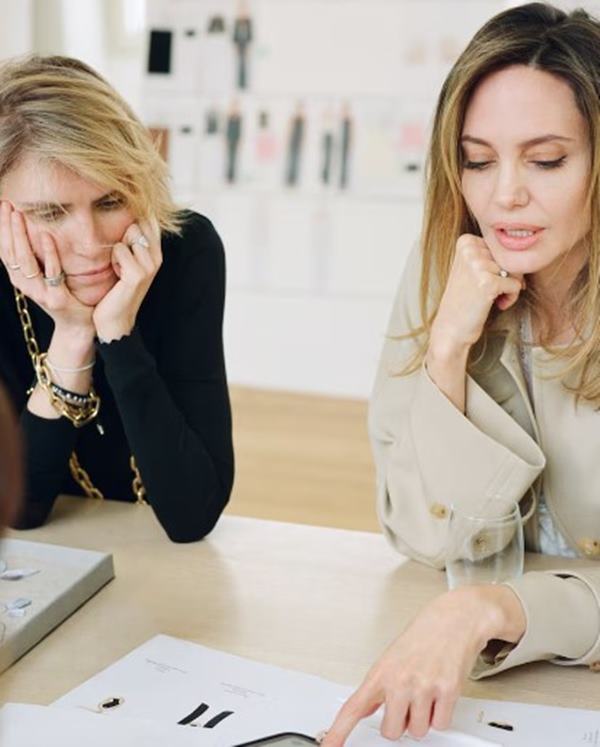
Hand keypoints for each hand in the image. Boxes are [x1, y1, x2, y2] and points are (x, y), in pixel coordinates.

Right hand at [0, 201, 93, 336]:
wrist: (79, 325)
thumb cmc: (63, 296)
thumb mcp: (44, 276)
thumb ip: (36, 258)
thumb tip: (29, 231)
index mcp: (20, 279)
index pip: (5, 250)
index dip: (1, 229)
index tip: (3, 206)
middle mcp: (25, 286)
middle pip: (11, 253)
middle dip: (8, 227)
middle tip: (7, 205)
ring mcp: (40, 293)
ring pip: (26, 261)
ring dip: (21, 236)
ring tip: (19, 215)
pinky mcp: (57, 299)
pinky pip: (52, 272)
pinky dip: (48, 253)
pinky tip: (46, 236)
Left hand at [92, 217, 161, 342]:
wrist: (115, 320)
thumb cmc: (117, 289)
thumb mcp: (128, 262)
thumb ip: (132, 240)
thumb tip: (129, 215)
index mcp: (157, 253)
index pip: (151, 220)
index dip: (138, 217)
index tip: (128, 226)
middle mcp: (157, 258)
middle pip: (137, 225)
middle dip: (123, 238)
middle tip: (121, 261)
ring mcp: (149, 266)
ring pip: (128, 236)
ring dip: (116, 251)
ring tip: (119, 269)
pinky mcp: (138, 274)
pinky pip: (120, 249)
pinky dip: (114, 261)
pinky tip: (117, 276)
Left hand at [321, 585, 525, 744]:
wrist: (453, 618)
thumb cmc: (422, 636)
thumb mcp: (391, 658)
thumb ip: (379, 687)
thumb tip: (366, 710)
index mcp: (380, 672)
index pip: (354, 708)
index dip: (339, 731)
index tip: (329, 746)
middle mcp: (399, 680)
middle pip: (391, 732)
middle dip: (400, 722)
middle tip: (407, 702)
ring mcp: (423, 686)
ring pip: (418, 731)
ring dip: (422, 718)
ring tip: (425, 691)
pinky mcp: (447, 691)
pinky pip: (440, 724)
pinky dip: (440, 714)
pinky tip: (438, 693)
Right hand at [430, 234, 524, 352]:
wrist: (451, 327)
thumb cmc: (465, 300)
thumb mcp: (473, 268)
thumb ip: (493, 255)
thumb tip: (525, 255)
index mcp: (466, 242)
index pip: (501, 246)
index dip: (500, 266)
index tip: (486, 278)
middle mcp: (470, 250)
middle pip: (510, 256)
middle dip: (507, 276)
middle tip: (490, 290)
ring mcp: (478, 266)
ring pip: (515, 270)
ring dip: (509, 287)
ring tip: (491, 298)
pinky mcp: (487, 283)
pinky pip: (516, 285)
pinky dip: (511, 298)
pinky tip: (495, 304)